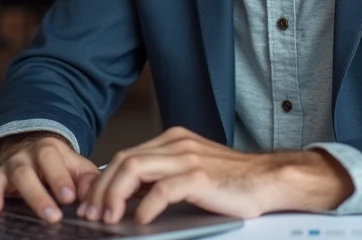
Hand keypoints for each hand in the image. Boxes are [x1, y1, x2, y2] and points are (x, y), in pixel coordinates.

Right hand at [0, 132, 99, 222]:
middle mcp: (30, 153)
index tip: (69, 197)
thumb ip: (87, 180)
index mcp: (51, 148)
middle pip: (34, 168)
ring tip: (33, 214)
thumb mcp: (76, 169)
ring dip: (27, 196)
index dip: (60, 178)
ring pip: (17, 175)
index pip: (55, 158)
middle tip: (54, 214)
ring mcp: (13, 164)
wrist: (33, 156)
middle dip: (43, 192)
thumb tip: (93, 194)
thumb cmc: (59, 166)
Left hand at [78, 127, 353, 224]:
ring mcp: (188, 158)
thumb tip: (131, 198)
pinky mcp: (200, 176)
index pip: (126, 155)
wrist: (269, 180)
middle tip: (93, 214)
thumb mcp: (192, 172)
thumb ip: (163, 177)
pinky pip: (162, 190)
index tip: (93, 203)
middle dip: (102, 189)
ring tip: (110, 218)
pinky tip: (141, 222)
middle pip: (124, 160)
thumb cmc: (233, 181)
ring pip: (135, 169)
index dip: (104, 180)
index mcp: (173, 140)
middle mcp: (177, 143)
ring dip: (115, 196)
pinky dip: (146, 206)